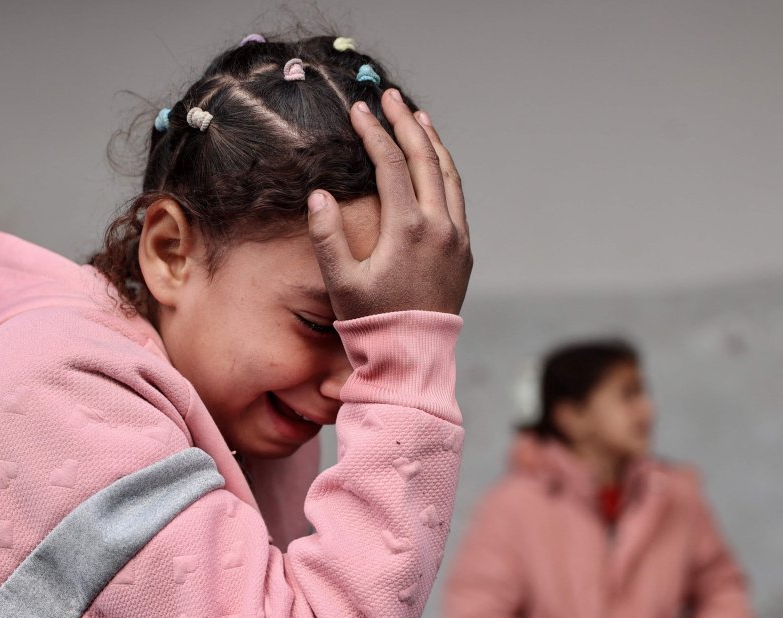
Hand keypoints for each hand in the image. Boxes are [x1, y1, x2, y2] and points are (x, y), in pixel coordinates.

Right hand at [307, 88, 472, 318]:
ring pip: (448, 174)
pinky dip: (444, 169)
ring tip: (416, 116)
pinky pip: (456, 196)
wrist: (413, 356)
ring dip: (431, 141)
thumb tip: (319, 195)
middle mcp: (440, 227)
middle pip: (426, 158)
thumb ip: (327, 236)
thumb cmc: (372, 321)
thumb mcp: (341, 282)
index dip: (373, 133)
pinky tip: (434, 160)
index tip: (359, 109)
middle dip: (406, 123)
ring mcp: (457, 237)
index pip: (392, 165)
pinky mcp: (464, 250)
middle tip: (389, 96)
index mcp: (409, 229)